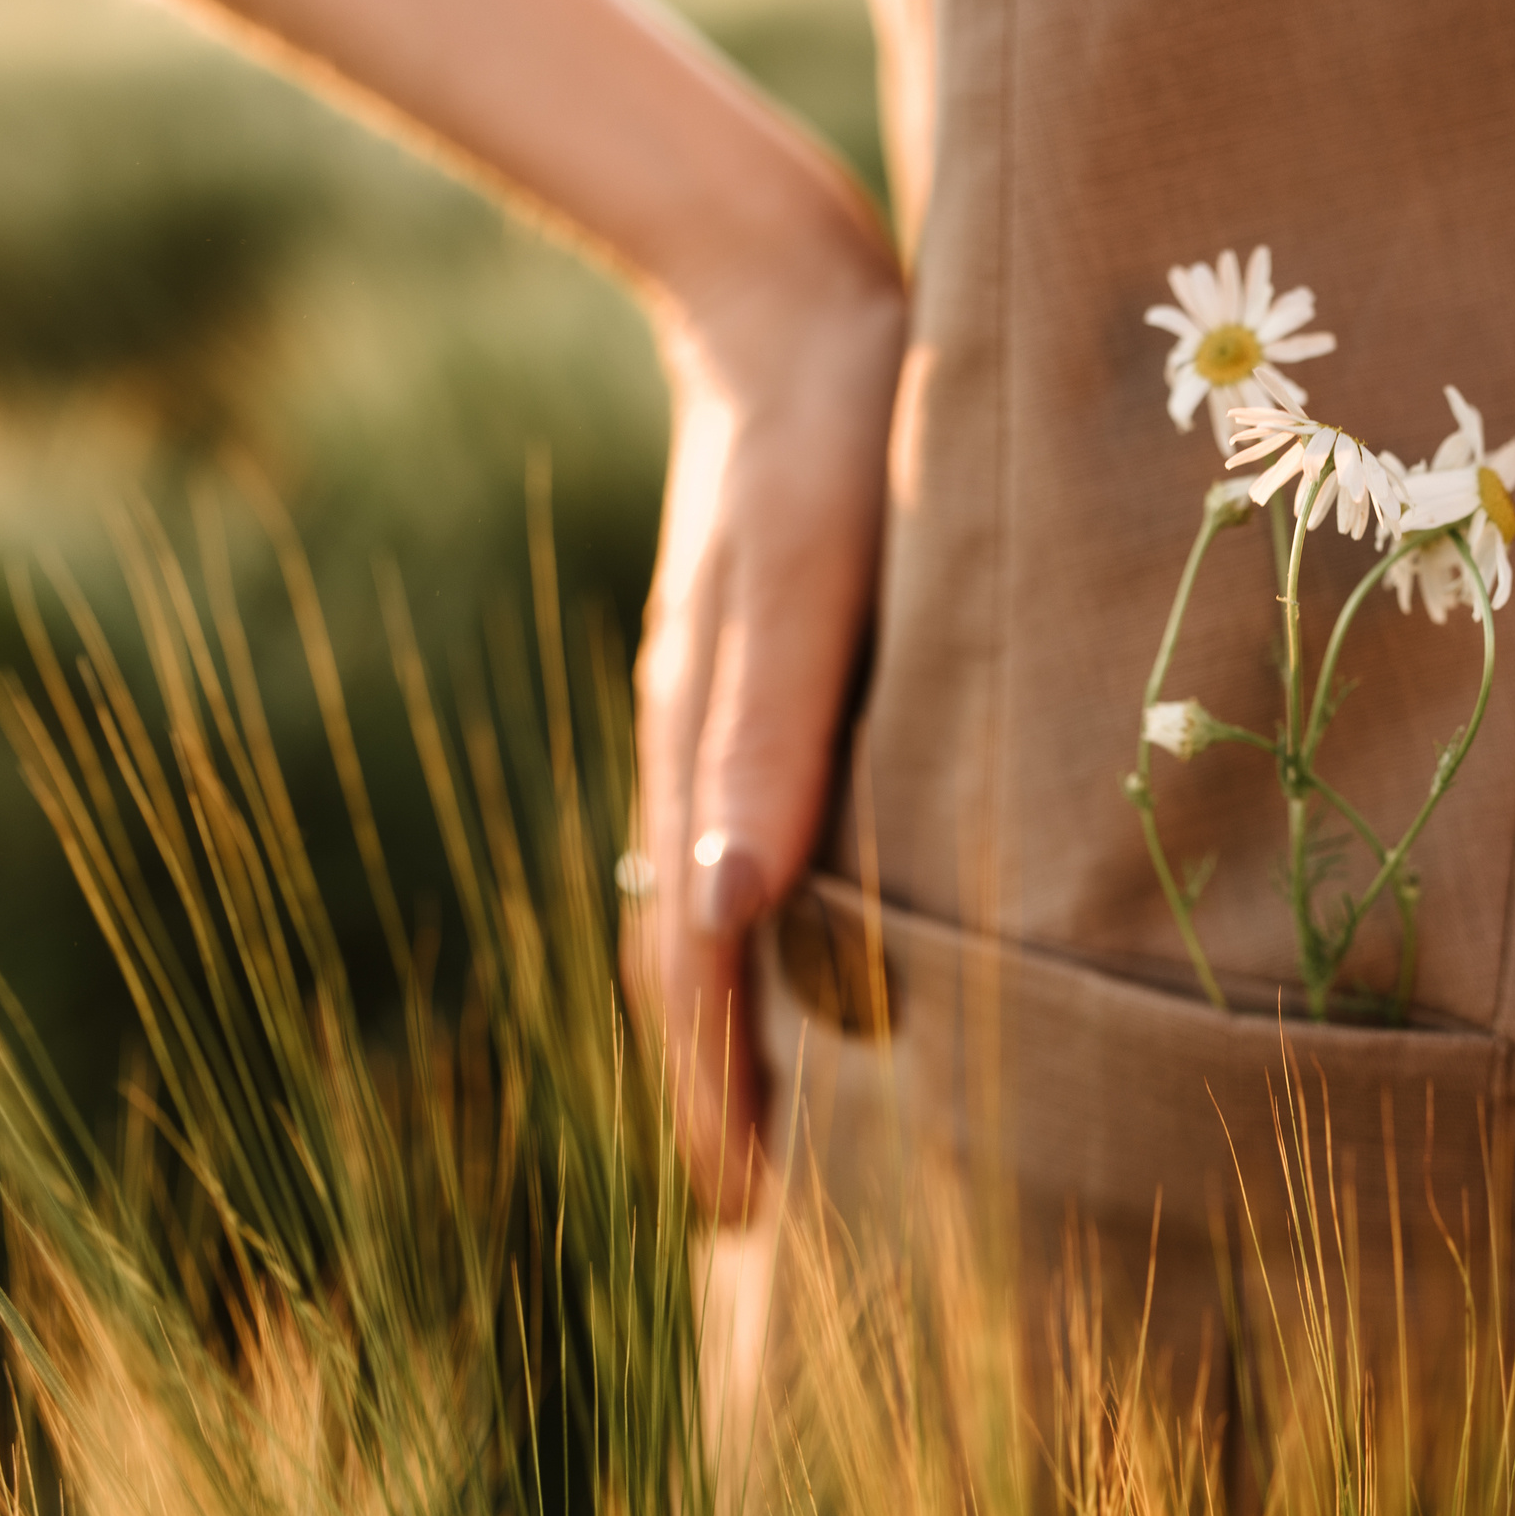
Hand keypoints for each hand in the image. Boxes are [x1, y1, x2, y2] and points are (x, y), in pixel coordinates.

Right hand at [630, 222, 904, 1223]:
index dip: (717, 1090)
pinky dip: (769, 927)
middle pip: (696, 955)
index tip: (746, 1213)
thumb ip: (772, 733)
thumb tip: (725, 911)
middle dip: (724, 1085)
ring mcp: (730, 716)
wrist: (791, 300)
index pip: (693, 965)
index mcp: (704, 750)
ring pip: (722, 904)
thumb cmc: (822, 434)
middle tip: (765, 1215)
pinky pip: (754, 833)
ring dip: (747, 1020)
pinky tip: (812, 945)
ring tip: (794, 1120)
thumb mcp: (804, 576)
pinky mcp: (769, 675)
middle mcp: (706, 750)